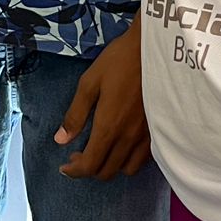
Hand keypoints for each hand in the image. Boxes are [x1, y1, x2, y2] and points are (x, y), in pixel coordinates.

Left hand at [54, 19, 150, 180]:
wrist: (154, 49)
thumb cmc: (119, 61)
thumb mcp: (89, 82)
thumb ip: (75, 114)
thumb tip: (60, 140)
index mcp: (109, 127)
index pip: (89, 165)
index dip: (74, 171)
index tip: (65, 165)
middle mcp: (128, 138)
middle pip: (107, 171)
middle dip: (89, 168)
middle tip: (78, 153)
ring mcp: (147, 137)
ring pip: (127, 169)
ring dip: (111, 165)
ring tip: (102, 149)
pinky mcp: (159, 130)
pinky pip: (144, 158)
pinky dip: (129, 158)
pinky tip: (123, 143)